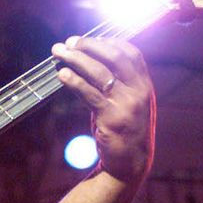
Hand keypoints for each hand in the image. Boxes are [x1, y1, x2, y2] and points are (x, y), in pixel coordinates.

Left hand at [51, 36, 155, 182]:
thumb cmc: (124, 130)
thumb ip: (118, 83)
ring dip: (76, 59)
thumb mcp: (128, 103)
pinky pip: (90, 94)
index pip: (130, 52)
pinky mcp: (112, 117)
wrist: (130, 163)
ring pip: (99, 72)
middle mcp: (140, 91)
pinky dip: (74, 81)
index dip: (108, 41)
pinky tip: (62, 74)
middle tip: (69, 42)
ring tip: (58, 52)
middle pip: (114, 57)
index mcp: (144, 84)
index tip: (87, 39)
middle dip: (89, 45)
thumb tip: (91, 60)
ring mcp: (127, 104)